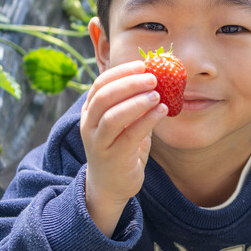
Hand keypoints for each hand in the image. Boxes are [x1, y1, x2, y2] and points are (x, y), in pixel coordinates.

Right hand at [80, 60, 166, 234]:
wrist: (111, 185)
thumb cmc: (121, 148)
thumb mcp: (123, 123)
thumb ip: (132, 103)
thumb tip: (156, 78)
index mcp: (90, 111)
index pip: (100, 84)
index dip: (121, 72)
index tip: (143, 65)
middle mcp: (89, 125)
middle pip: (104, 96)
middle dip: (129, 83)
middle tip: (153, 77)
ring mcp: (98, 142)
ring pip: (113, 116)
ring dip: (137, 101)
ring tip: (157, 95)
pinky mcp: (112, 157)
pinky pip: (129, 135)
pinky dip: (147, 120)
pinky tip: (161, 111)